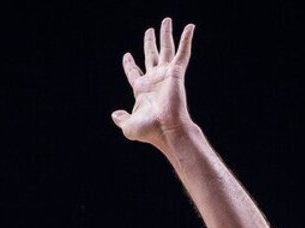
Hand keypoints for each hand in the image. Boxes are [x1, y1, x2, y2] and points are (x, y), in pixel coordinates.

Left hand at [112, 17, 194, 147]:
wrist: (167, 129)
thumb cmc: (150, 130)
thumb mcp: (128, 126)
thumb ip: (121, 119)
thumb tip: (114, 115)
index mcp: (142, 89)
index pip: (134, 72)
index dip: (129, 64)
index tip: (127, 55)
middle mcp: (154, 79)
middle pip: (151, 55)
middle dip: (150, 43)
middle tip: (150, 31)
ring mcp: (166, 75)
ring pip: (166, 49)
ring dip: (166, 34)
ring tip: (166, 20)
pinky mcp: (177, 73)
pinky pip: (183, 52)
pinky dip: (186, 39)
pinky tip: (190, 27)